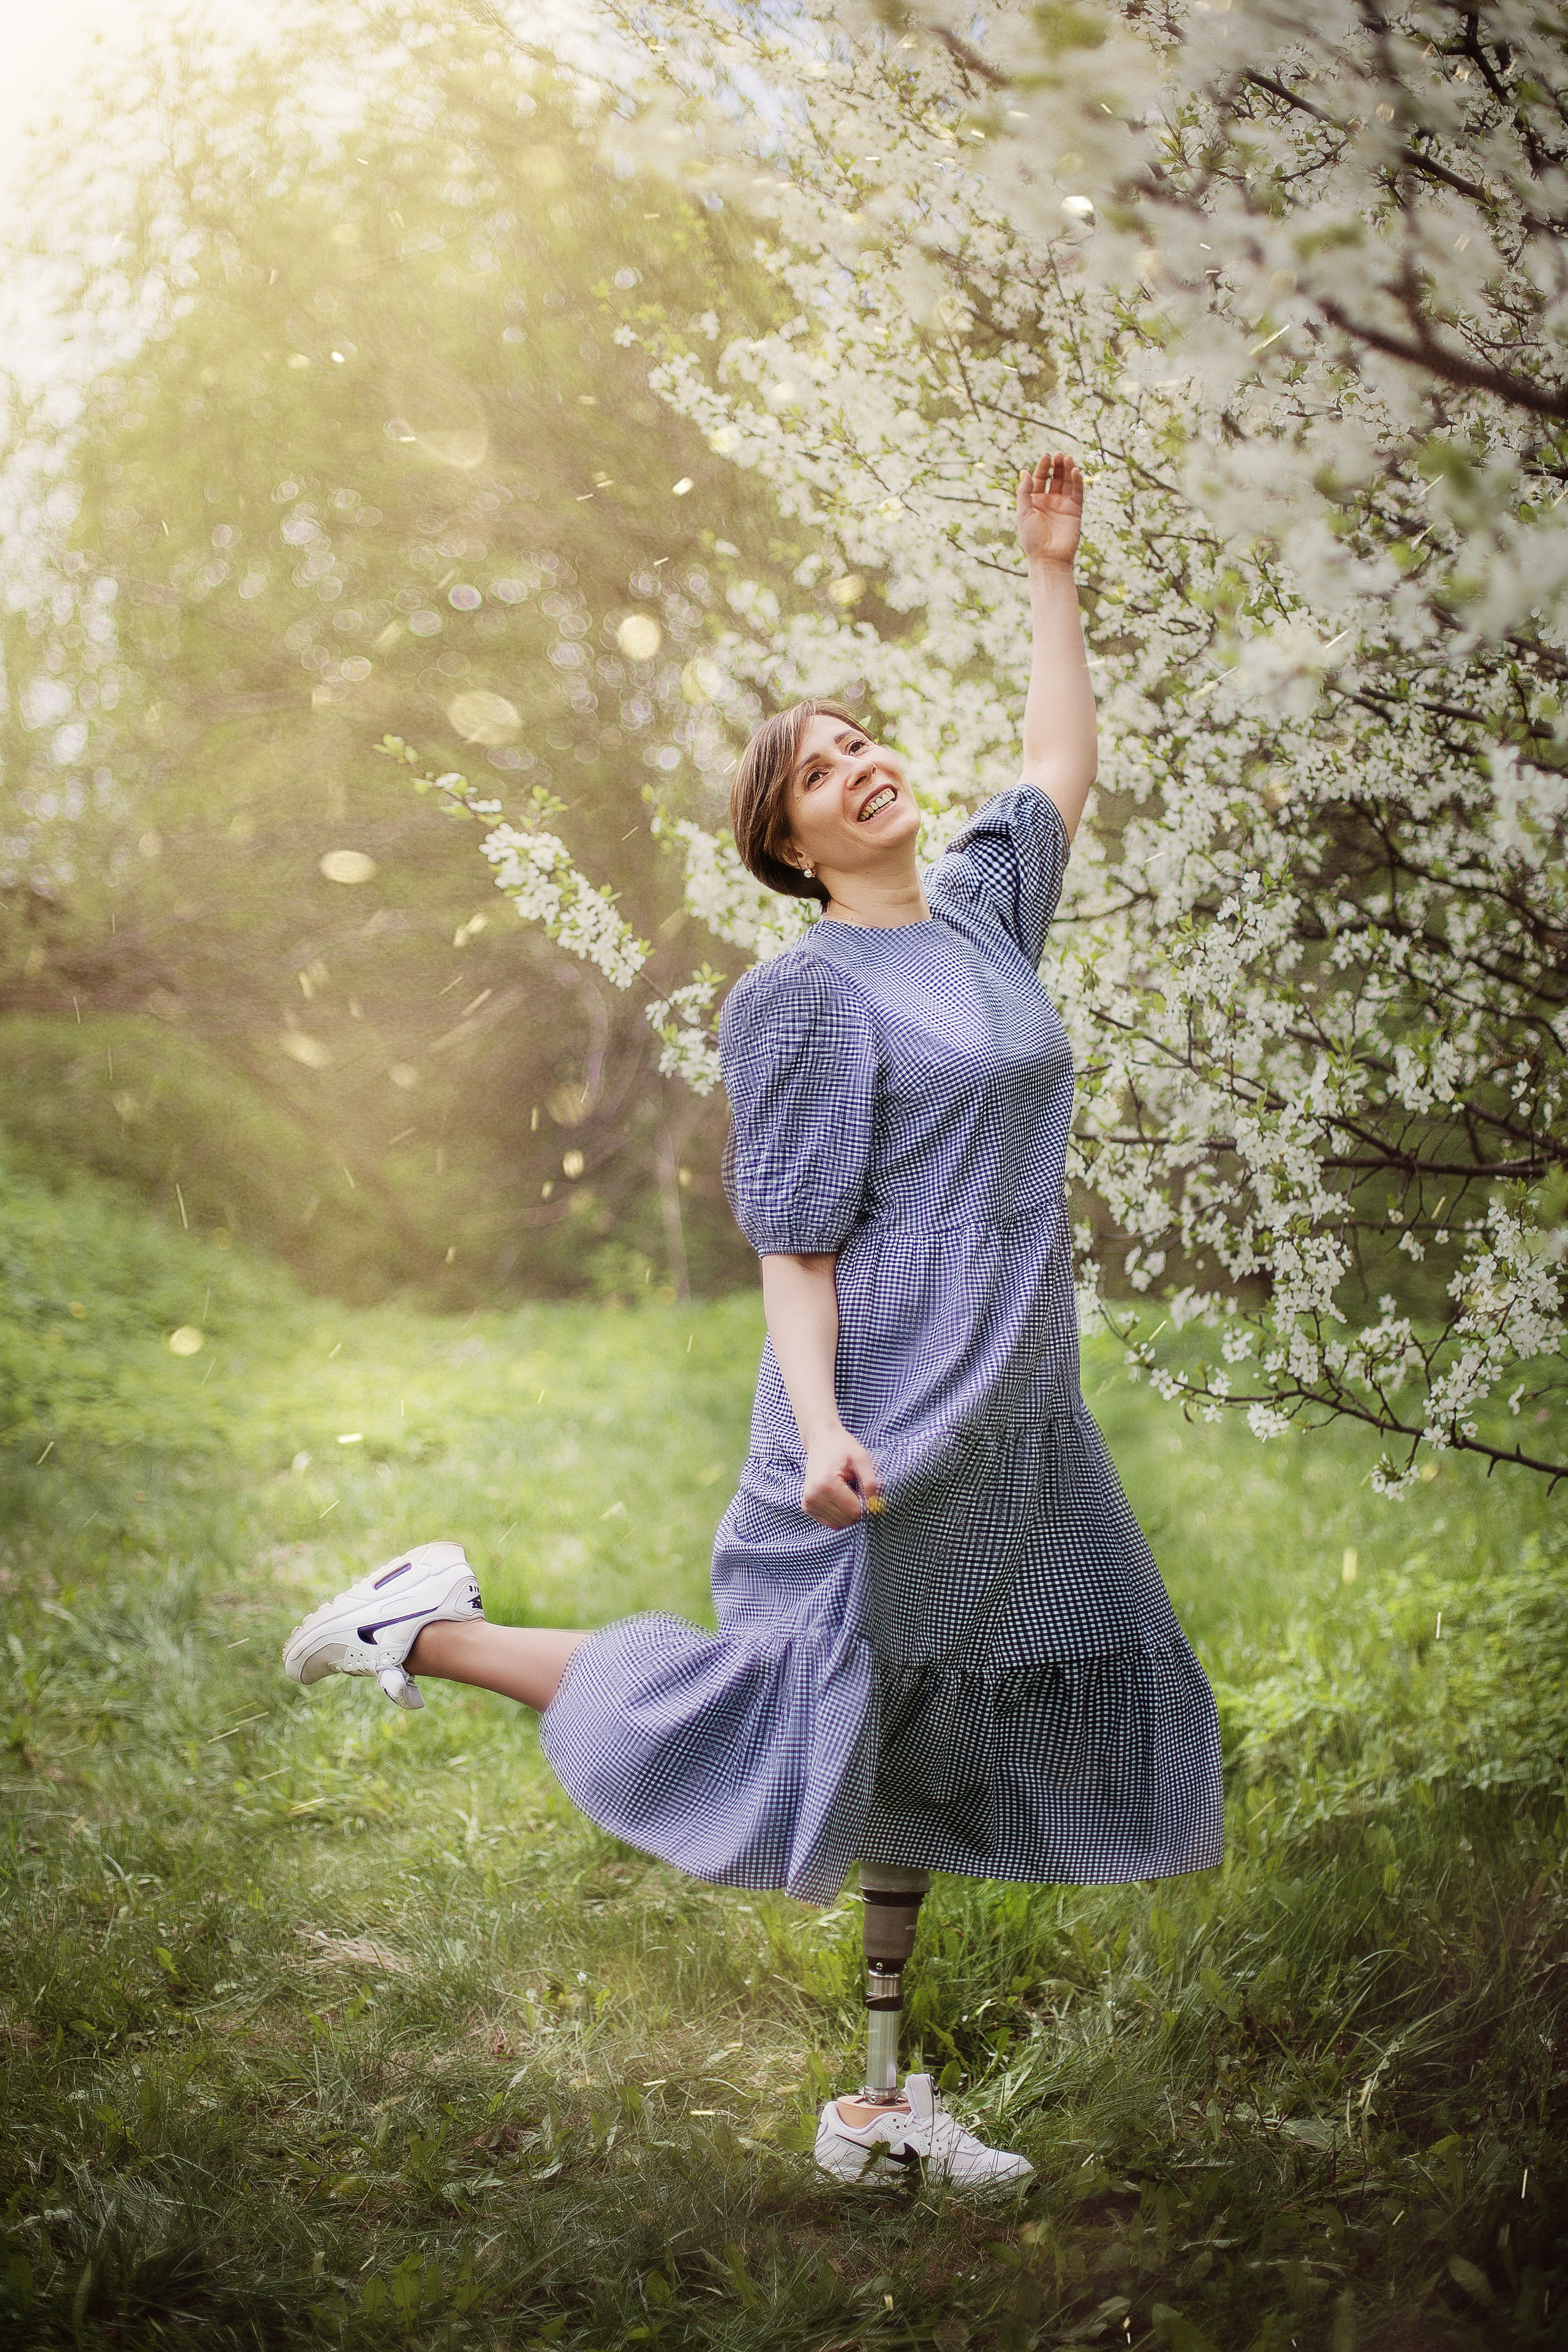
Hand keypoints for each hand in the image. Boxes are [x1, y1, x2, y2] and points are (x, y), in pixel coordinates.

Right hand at [801, 1427, 882, 1527]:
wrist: (821, 1440)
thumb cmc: (843, 1447)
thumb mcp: (862, 1459)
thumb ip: (871, 1482)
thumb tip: (876, 1506)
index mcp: (827, 1485)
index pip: (855, 1512)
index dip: (865, 1503)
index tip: (862, 1487)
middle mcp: (813, 1496)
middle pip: (847, 1520)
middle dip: (856, 1508)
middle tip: (853, 1487)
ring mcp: (808, 1503)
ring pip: (839, 1524)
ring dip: (847, 1511)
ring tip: (844, 1490)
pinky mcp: (807, 1507)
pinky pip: (830, 1522)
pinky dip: (838, 1513)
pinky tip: (837, 1496)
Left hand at [1017, 451, 1083, 569]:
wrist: (1048, 558)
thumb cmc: (1032, 538)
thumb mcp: (1023, 513)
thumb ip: (1024, 492)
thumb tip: (1024, 471)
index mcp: (1034, 501)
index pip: (1039, 479)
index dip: (1042, 467)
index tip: (1046, 456)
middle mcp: (1049, 501)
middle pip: (1054, 478)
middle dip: (1057, 466)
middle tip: (1059, 455)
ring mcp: (1062, 505)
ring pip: (1066, 483)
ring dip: (1067, 470)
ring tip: (1068, 458)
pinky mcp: (1074, 511)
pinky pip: (1077, 493)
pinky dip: (1077, 482)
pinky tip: (1076, 471)